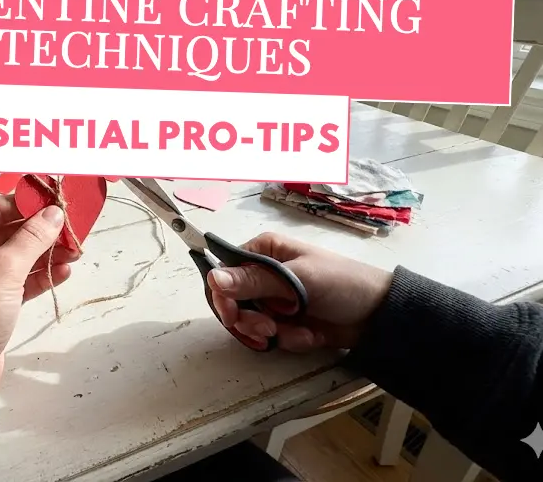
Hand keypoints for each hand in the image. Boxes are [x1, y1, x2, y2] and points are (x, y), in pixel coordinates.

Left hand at [0, 195, 78, 401]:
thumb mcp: (4, 271)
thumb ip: (31, 238)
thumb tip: (54, 213)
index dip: (26, 203)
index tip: (59, 202)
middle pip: (7, 232)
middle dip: (41, 231)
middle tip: (75, 230)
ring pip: (16, 258)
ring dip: (45, 254)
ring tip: (77, 252)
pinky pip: (18, 282)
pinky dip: (39, 276)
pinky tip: (65, 272)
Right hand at [207, 232, 393, 351]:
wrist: (378, 316)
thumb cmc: (342, 283)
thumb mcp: (298, 280)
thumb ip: (255, 281)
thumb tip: (214, 277)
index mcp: (264, 251)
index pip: (223, 274)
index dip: (222, 298)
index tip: (233, 317)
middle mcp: (263, 274)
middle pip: (232, 304)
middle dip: (251, 321)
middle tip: (271, 329)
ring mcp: (274, 299)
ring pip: (250, 324)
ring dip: (276, 333)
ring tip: (302, 332)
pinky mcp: (285, 322)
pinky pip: (271, 337)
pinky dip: (290, 340)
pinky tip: (312, 335)